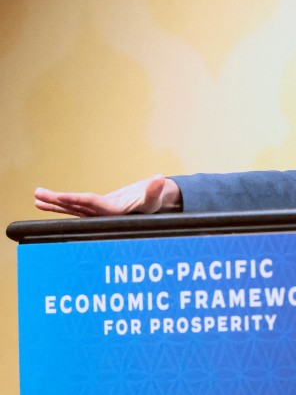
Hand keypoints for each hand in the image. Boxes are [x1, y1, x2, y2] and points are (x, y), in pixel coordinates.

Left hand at [34, 175, 180, 217]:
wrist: (150, 206)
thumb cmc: (153, 202)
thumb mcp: (155, 196)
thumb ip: (155, 190)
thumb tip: (160, 179)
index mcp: (114, 212)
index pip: (93, 204)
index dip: (77, 200)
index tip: (62, 197)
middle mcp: (101, 215)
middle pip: (76, 207)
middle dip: (58, 202)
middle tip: (40, 196)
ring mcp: (95, 213)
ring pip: (71, 209)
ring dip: (54, 204)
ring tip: (36, 198)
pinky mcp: (92, 210)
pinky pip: (72, 207)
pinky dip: (58, 204)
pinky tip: (42, 202)